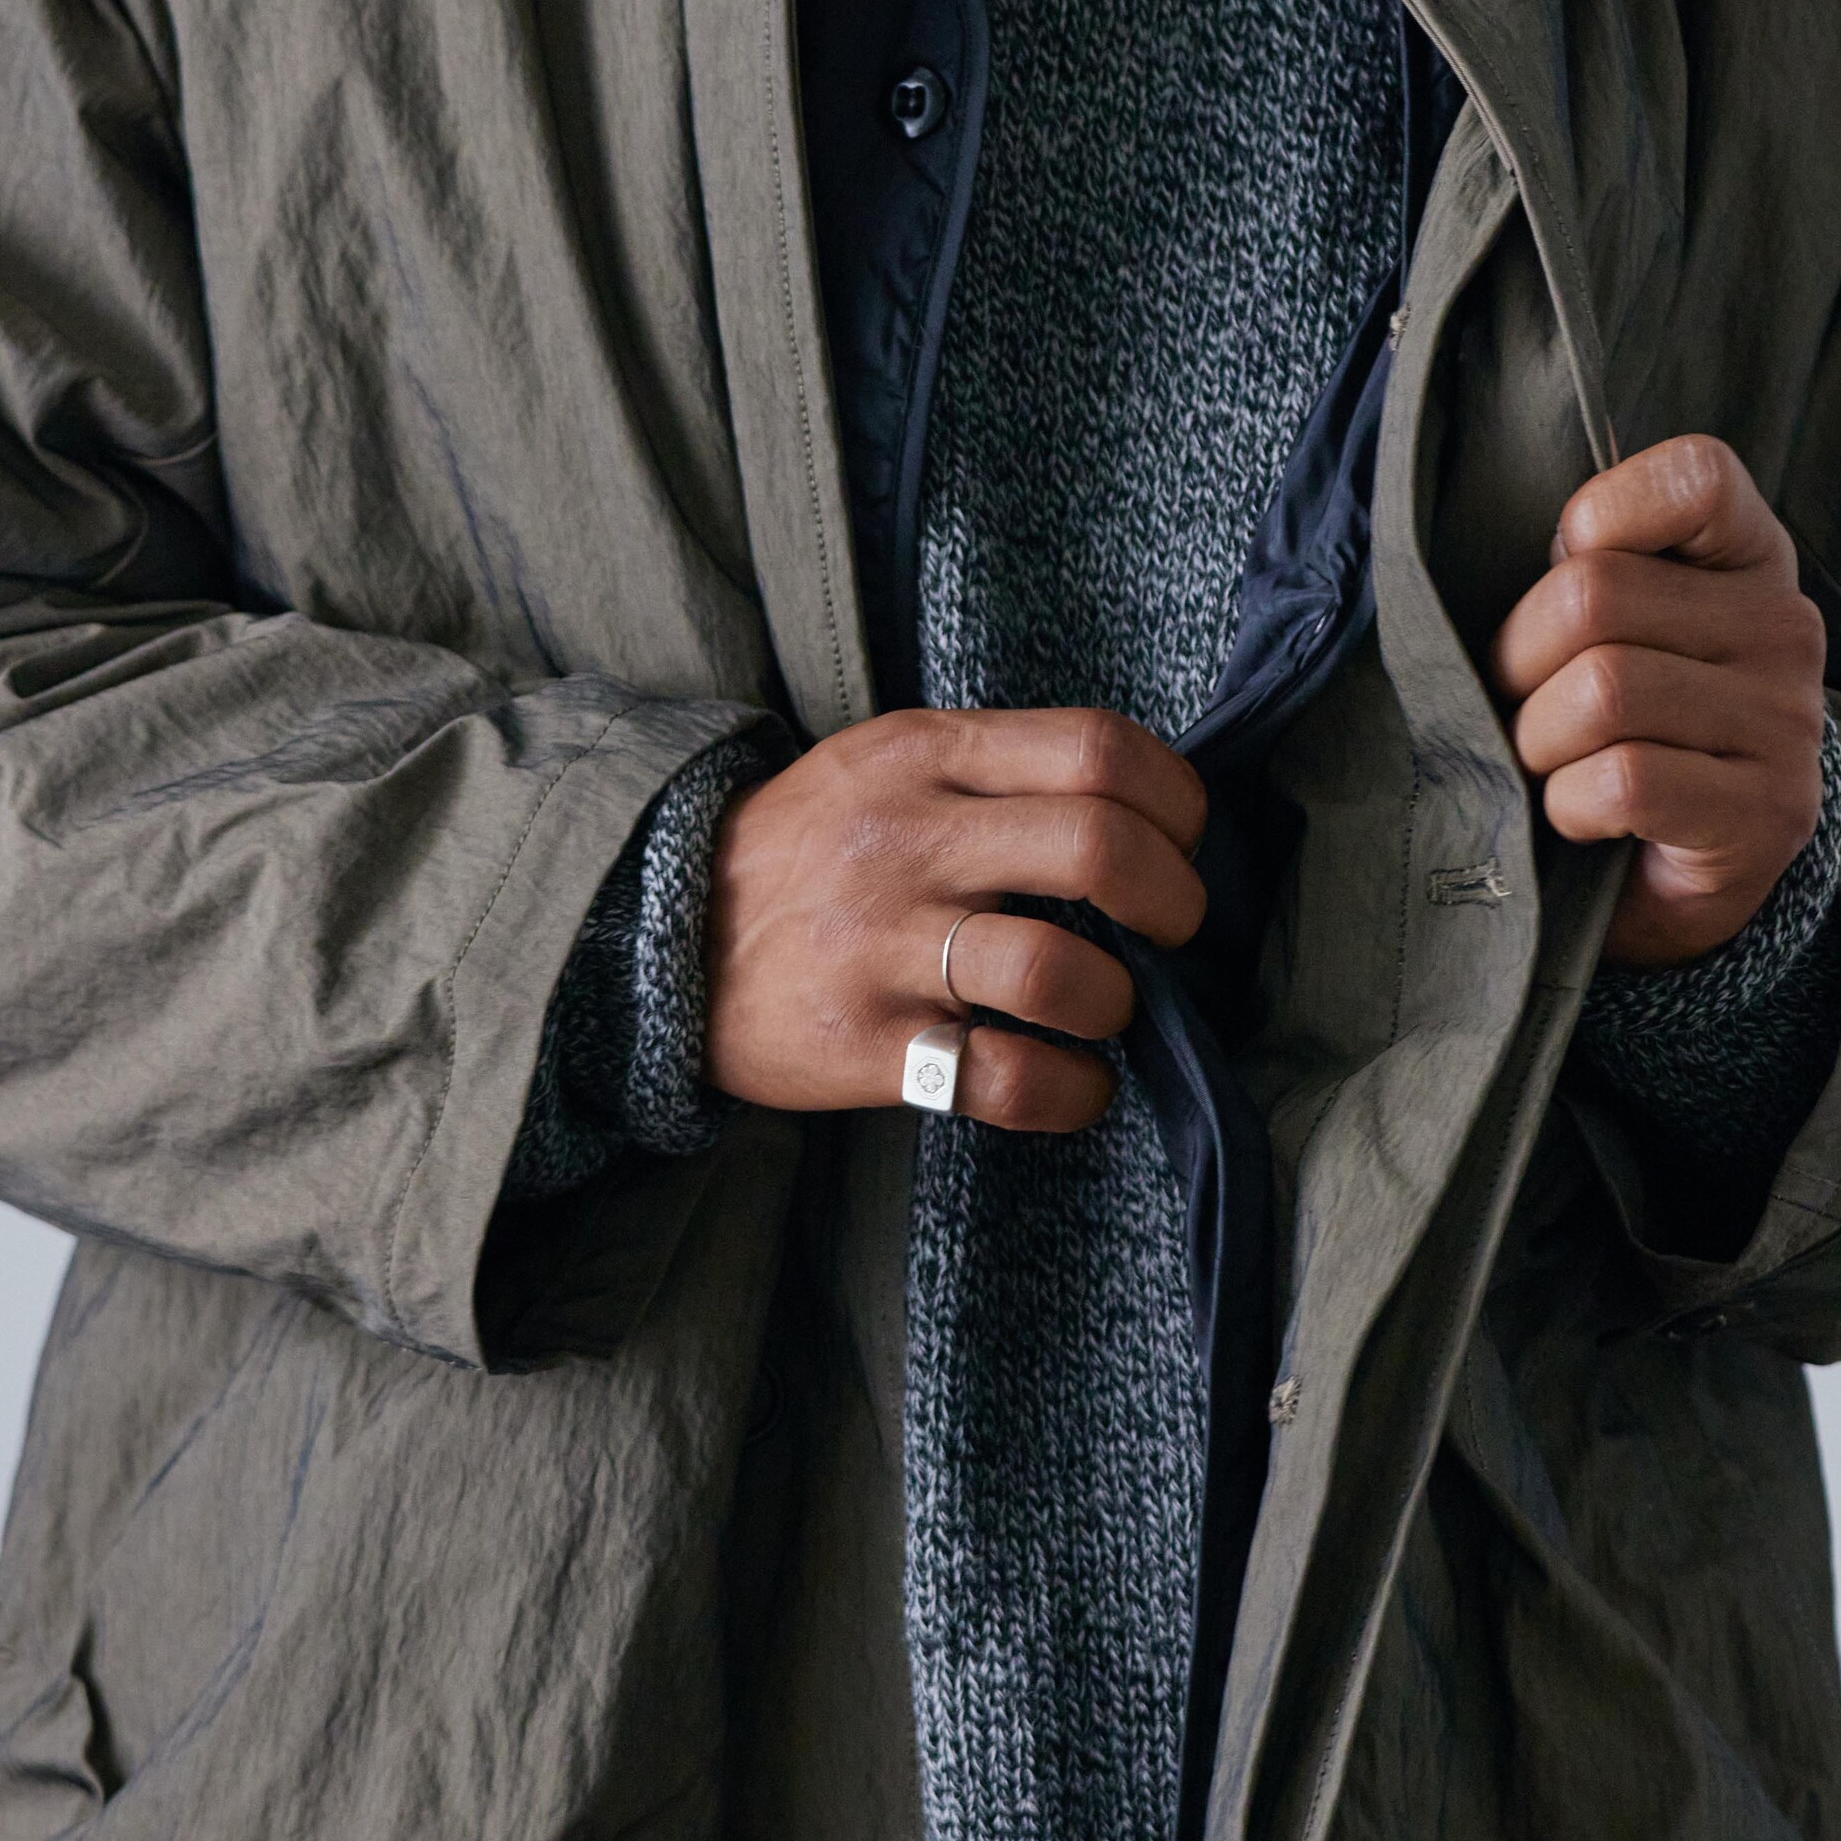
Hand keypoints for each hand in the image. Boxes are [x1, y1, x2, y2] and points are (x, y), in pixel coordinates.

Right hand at [701, 706, 1207, 1128]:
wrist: (659, 936)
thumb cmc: (811, 852)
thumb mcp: (888, 766)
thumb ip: (998, 769)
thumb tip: (1143, 808)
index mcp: (926, 756)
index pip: (1095, 748)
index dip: (1173, 800)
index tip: (1180, 840)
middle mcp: (909, 842)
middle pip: (1099, 849)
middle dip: (1174, 899)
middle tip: (1173, 929)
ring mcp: (882, 946)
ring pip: (1058, 972)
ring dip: (1119, 1002)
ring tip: (1107, 1009)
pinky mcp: (864, 1044)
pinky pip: (1005, 1078)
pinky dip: (1072, 1091)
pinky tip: (1077, 1083)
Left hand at [1489, 435, 1826, 966]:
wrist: (1680, 880)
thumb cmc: (1625, 731)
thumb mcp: (1618, 630)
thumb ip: (1594, 570)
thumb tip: (1555, 548)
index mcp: (1752, 559)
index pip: (1698, 477)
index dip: (1602, 512)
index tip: (1571, 571)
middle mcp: (1786, 629)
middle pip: (1594, 595)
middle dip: (1518, 660)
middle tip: (1520, 703)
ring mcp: (1786, 723)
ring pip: (1602, 691)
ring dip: (1538, 740)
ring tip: (1551, 763)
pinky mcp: (1767, 813)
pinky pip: (1623, 781)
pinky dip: (1569, 805)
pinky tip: (1584, 815)